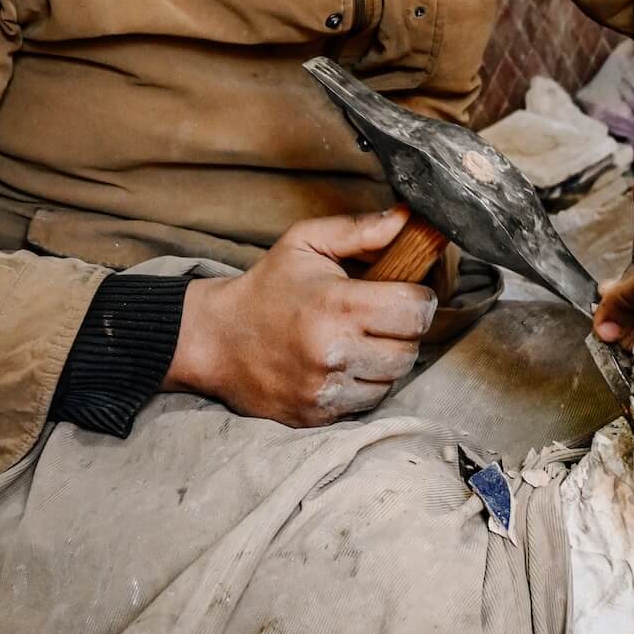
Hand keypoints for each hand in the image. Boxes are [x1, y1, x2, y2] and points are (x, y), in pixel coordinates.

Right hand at [165, 207, 437, 425]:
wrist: (215, 339)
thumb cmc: (267, 287)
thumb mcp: (306, 243)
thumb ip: (360, 230)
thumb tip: (410, 218)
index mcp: (337, 304)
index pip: (416, 309)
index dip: (418, 298)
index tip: (404, 293)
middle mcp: (335, 350)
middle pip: (411, 348)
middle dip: (405, 330)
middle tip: (384, 317)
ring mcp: (327, 388)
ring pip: (394, 379)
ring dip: (387, 359)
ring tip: (362, 339)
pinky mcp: (319, 415)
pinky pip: (368, 401)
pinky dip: (366, 383)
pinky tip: (345, 363)